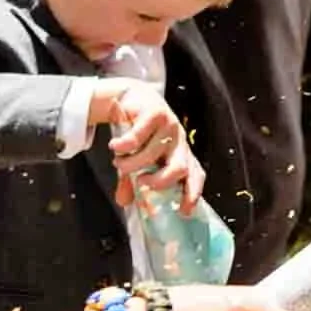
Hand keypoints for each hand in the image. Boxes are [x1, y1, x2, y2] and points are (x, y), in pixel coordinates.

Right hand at [95, 81, 199, 210]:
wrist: (130, 98)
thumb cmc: (137, 133)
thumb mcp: (135, 160)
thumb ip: (131, 181)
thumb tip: (124, 203)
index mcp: (179, 155)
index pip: (194, 175)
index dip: (192, 193)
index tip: (184, 212)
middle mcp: (179, 142)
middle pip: (180, 168)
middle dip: (160, 181)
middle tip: (140, 183)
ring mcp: (169, 126)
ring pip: (151, 155)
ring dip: (129, 163)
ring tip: (119, 160)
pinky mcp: (156, 112)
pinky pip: (138, 137)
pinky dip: (123, 145)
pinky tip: (115, 145)